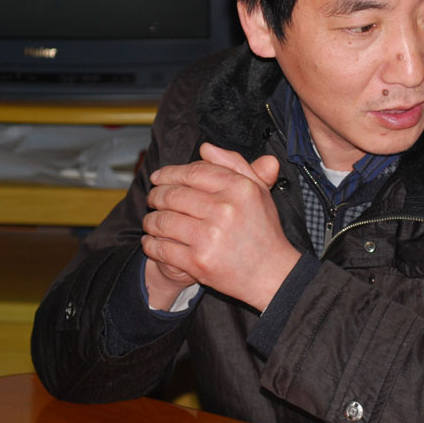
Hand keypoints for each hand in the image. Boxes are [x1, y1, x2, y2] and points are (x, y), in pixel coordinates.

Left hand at [141, 143, 300, 311]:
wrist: (272, 274)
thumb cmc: (264, 231)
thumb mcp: (258, 191)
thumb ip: (234, 164)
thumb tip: (205, 148)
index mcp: (239, 188)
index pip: (193, 172)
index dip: (170, 173)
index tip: (158, 177)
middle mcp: (224, 209)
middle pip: (173, 195)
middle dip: (156, 196)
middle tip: (152, 199)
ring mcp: (210, 237)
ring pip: (163, 221)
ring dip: (151, 220)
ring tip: (151, 221)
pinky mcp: (198, 262)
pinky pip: (162, 248)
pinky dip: (151, 245)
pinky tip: (151, 242)